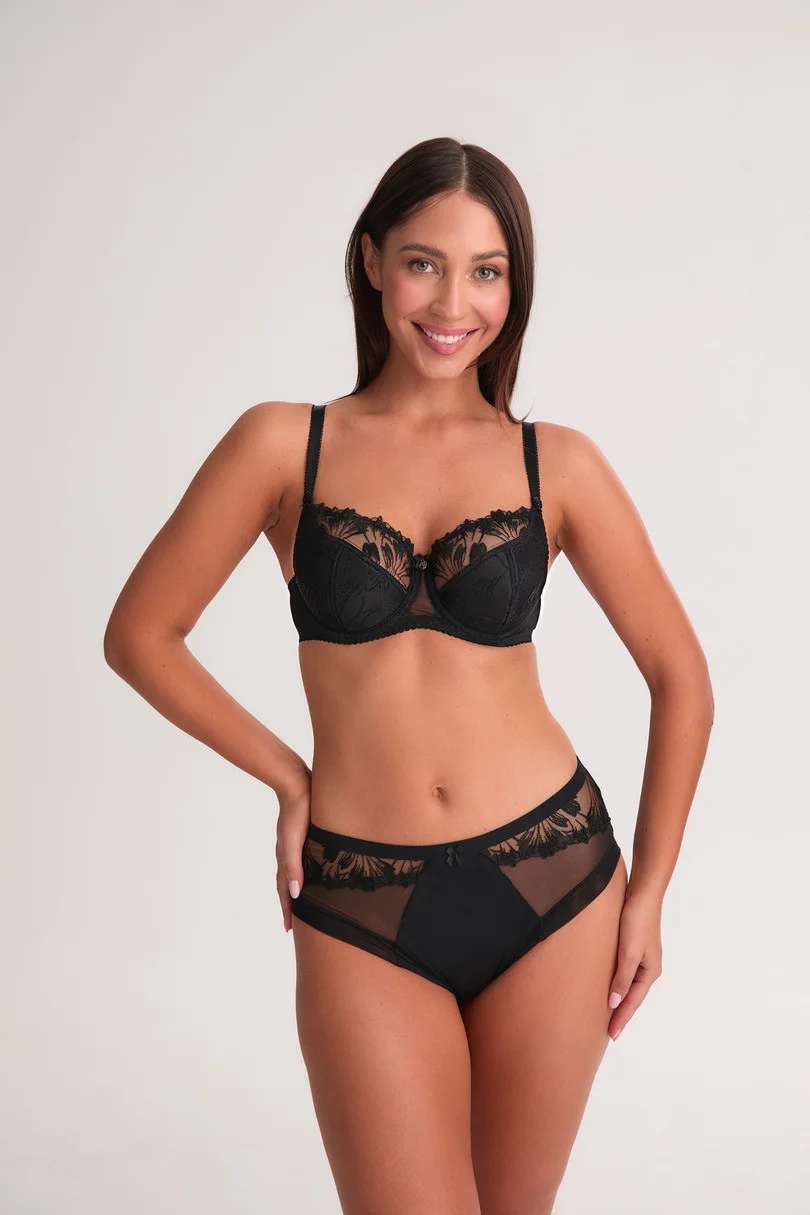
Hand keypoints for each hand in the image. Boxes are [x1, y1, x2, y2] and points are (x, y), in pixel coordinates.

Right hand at [275, 765, 311, 932]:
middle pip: (287, 883)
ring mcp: (293, 842)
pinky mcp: (301, 832)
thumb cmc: (297, 812)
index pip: (285, 890)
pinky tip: (309, 869)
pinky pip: (300, 858)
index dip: (288, 909)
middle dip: (290, 903)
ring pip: (294, 871)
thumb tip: (294, 893)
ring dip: (295, 888)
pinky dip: (301, 870)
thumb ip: (294, 866)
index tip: (289, 928)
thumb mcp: (294, 841)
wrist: (295, 782)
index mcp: (286, 857)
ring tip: (300, 900)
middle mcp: (288, 852)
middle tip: (293, 921)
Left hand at [606, 890, 662, 1040]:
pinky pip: (625, 972)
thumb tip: (614, 1002)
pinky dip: (618, 984)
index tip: (611, 1036)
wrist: (642, 893)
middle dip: (622, 1013)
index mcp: (650, 972)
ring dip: (620, 999)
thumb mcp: (629, 952)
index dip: (622, 1018)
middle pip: (632, 996)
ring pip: (629, 985)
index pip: (633, 1002)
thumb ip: (622, 978)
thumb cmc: (637, 921)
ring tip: (608, 1015)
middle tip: (609, 1033)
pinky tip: (610, 986)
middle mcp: (648, 967)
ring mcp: (642, 957)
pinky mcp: (633, 946)